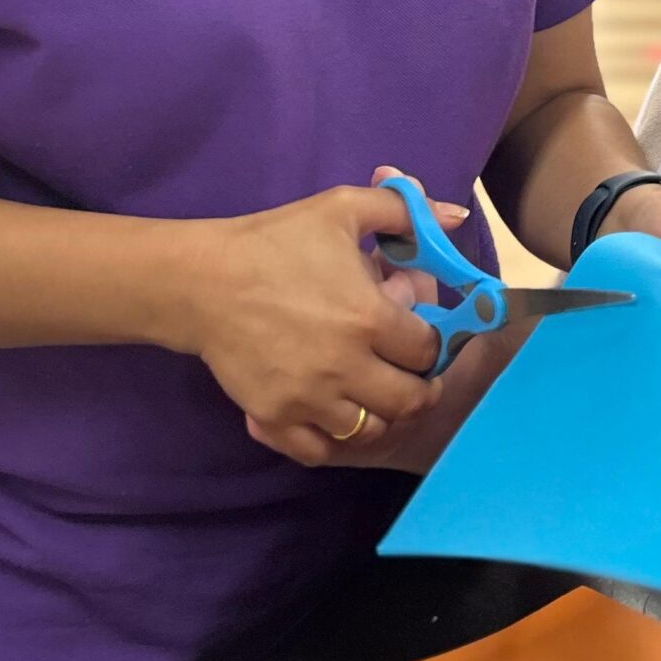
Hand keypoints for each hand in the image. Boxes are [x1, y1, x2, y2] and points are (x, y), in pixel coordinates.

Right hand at [180, 181, 452, 468]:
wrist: (203, 280)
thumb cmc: (276, 241)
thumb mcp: (343, 208)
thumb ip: (405, 210)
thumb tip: (458, 217)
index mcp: (369, 318)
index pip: (429, 351)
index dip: (433, 344)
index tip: (421, 336)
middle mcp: (345, 366)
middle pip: (409, 401)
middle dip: (418, 387)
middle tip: (410, 374)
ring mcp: (309, 398)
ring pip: (369, 430)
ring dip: (379, 414)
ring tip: (373, 392)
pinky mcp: (274, 417)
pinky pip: (318, 451)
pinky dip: (332, 440)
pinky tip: (333, 414)